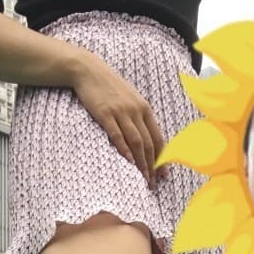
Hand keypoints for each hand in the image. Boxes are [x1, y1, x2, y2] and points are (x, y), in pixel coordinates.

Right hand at [70, 50, 165, 186]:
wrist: (89, 71)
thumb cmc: (110, 87)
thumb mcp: (130, 99)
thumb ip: (139, 117)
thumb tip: (146, 139)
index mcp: (144, 109)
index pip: (158, 137)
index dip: (162, 158)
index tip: (164, 175)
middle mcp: (136, 111)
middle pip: (149, 143)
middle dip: (153, 166)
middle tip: (153, 183)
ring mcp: (121, 112)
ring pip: (136, 142)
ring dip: (141, 163)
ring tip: (143, 179)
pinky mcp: (105, 114)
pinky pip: (117, 135)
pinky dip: (124, 150)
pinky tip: (128, 162)